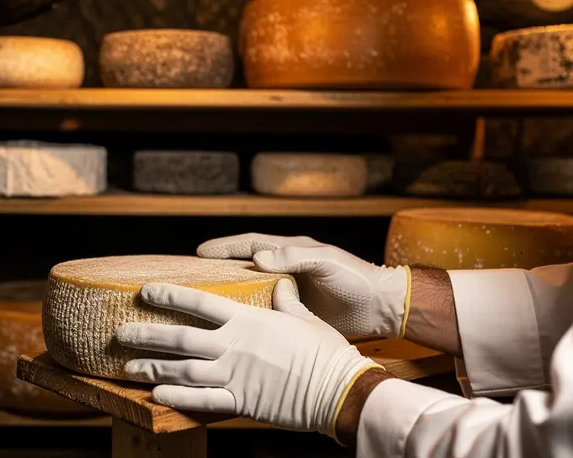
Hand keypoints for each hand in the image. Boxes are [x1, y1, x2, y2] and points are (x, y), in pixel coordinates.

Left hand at [115, 279, 381, 436]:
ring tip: (127, 368)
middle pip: (180, 338)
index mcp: (248, 320)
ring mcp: (234, 374)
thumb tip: (280, 283)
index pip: (198, 303)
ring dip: (152, 369)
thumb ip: (286, 301)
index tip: (145, 292)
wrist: (339, 389)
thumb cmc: (326, 351)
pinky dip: (176, 399)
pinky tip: (156, 396)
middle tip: (120, 333)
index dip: (168, 296)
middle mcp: (234, 345)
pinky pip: (201, 400)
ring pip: (182, 370)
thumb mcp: (305, 318)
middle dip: (146, 335)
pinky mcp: (240, 401)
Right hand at [197, 233, 410, 337]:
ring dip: (228, 297)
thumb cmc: (356, 278)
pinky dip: (247, 318)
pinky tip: (232, 329)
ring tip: (202, 307)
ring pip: (250, 292)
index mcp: (290, 251)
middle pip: (243, 267)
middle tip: (191, 279)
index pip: (249, 244)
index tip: (199, 252)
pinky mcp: (293, 314)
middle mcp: (284, 270)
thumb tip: (256, 258)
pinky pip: (264, 313)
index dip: (224, 247)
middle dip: (217, 271)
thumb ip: (294, 257)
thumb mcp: (325, 262)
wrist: (381, 307)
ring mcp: (288, 293)